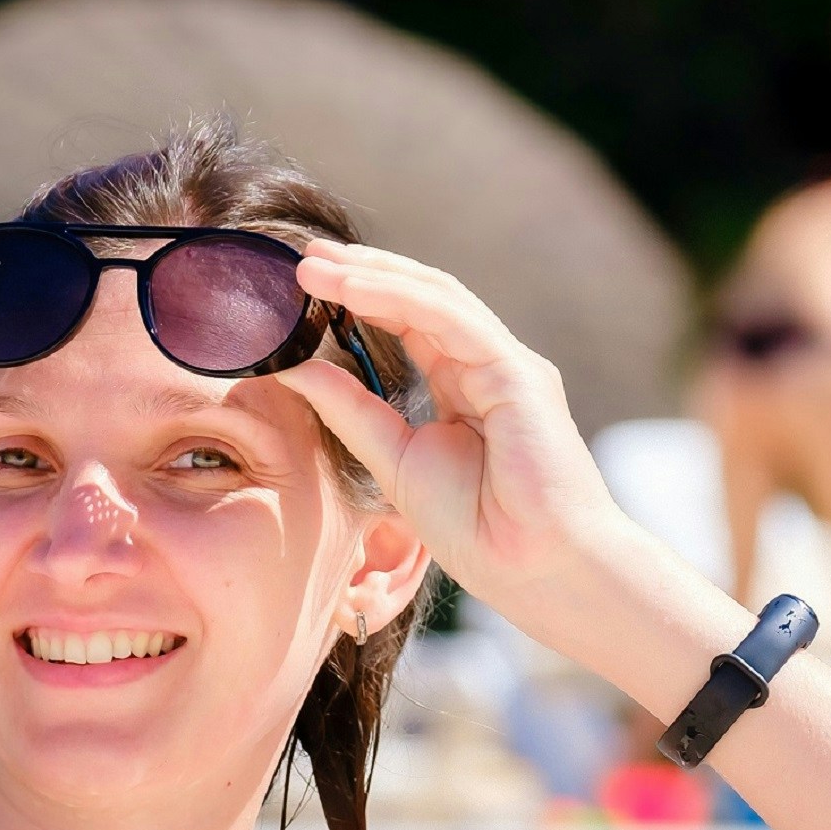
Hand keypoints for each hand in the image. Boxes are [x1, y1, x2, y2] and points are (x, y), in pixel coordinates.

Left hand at [275, 242, 668, 648]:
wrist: (535, 570)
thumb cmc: (480, 530)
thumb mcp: (394, 461)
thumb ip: (350, 412)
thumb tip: (295, 369)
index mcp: (463, 385)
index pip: (408, 322)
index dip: (358, 297)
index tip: (305, 283)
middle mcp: (488, 364)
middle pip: (420, 298)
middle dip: (362, 272)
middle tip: (304, 259)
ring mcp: (507, 364)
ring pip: (435, 297)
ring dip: (372, 276)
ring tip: (315, 268)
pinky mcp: (517, 372)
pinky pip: (452, 320)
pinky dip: (399, 299)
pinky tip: (352, 289)